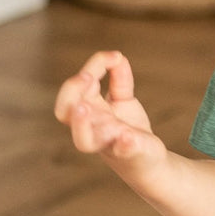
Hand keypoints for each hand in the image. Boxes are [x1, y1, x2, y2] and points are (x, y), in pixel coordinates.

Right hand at [54, 50, 163, 167]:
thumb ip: (119, 79)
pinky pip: (122, 152)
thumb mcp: (124, 100)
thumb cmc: (129, 128)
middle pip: (65, 112)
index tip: (113, 57)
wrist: (150, 158)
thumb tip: (117, 57)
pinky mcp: (129, 154)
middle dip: (72, 92)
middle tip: (88, 77)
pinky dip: (124, 145)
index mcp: (88, 112)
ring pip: (83, 141)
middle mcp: (92, 128)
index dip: (89, 70)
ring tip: (83, 108)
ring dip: (81, 124)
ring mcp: (108, 143)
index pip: (74, 90)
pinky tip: (127, 137)